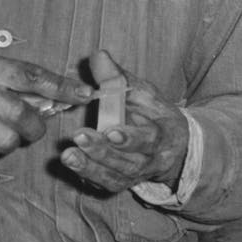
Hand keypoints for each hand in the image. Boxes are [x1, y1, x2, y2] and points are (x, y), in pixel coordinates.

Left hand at [60, 50, 188, 192]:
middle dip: (104, 152)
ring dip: (91, 167)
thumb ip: (118, 77)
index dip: (131, 138)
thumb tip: (97, 55)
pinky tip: (73, 166)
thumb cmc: (153, 113)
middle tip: (80, 138)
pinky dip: (90, 177)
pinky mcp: (122, 182)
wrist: (172, 147)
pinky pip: (107, 185)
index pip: (149, 139)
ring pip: (116, 177)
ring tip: (69, 156)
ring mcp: (136, 175)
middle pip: (129, 163)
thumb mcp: (142, 91)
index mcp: (162, 135)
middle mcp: (151, 161)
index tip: (110, 131)